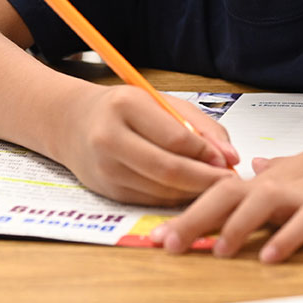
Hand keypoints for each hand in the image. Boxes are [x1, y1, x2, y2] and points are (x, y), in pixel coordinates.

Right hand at [56, 85, 240, 205]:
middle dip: (205, 180)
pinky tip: (188, 191)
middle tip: (229, 183)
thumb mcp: (162, 102)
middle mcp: (110, 138)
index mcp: (125, 106)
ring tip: (213, 186)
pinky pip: (151, 200)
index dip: (207, 153)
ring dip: (193, 192)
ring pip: (162, 190)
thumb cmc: (124, 108)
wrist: (72, 122)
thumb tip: (230, 158)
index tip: (228, 160)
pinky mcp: (107, 191)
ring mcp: (106, 168)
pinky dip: (175, 199)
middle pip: (169, 170)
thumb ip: (200, 126)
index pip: (175, 138)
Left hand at [152, 105, 302, 262]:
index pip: (220, 191)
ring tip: (214, 250)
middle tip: (165, 244)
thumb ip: (280, 170)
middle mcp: (284, 184)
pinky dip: (286, 238)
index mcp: (274, 178)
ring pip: (262, 204)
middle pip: (229, 196)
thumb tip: (255, 169)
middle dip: (195, 220)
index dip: (187, 212)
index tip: (158, 236)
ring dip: (235, 227)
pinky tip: (270, 256)